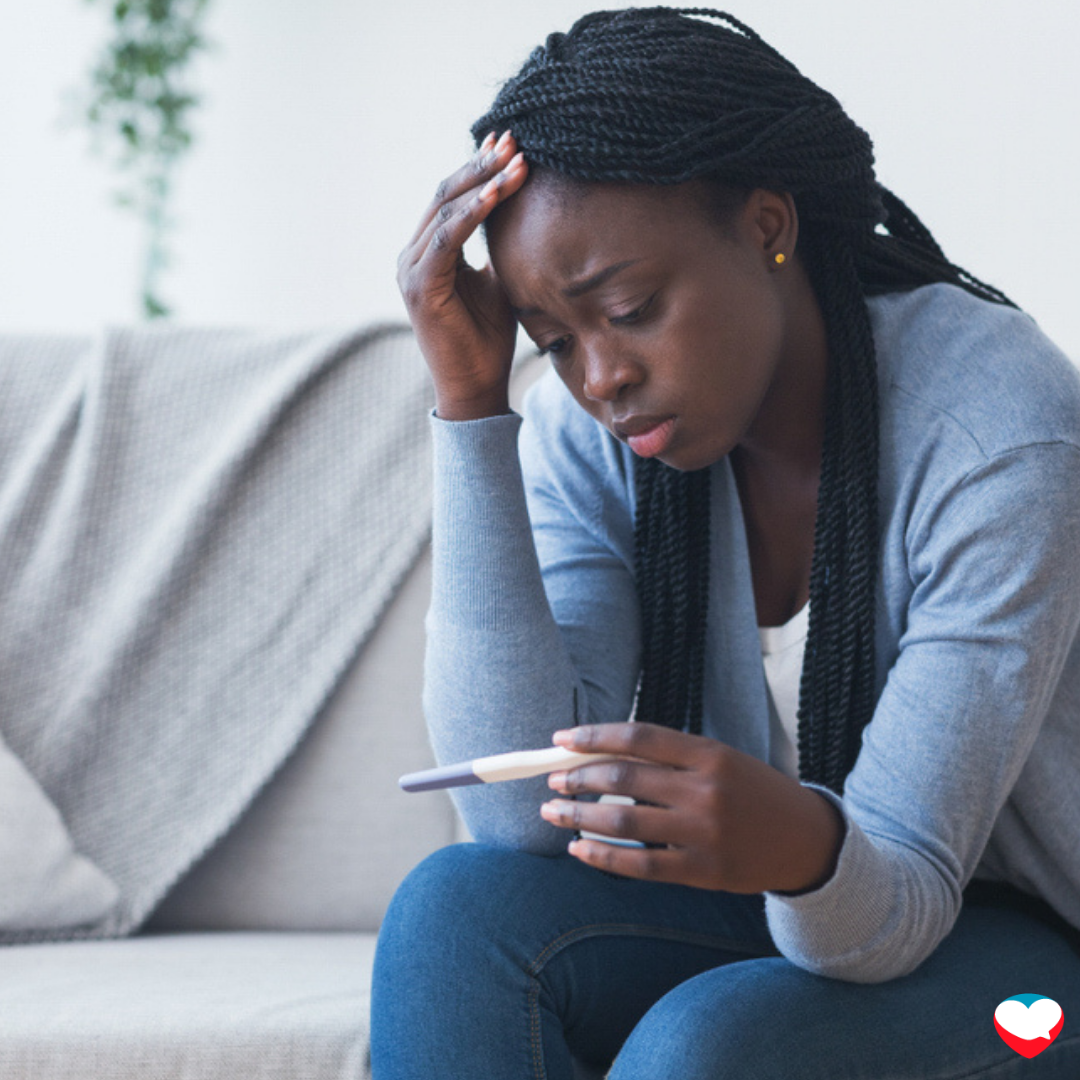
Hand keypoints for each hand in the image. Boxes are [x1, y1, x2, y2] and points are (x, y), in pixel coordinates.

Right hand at [397, 130, 528, 419]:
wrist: (475, 387)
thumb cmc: (488, 338)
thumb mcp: (499, 281)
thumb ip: (498, 247)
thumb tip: (521, 211)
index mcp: (430, 251)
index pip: (454, 197)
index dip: (481, 168)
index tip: (512, 143)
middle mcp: (413, 254)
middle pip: (447, 194)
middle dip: (483, 165)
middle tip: (516, 140)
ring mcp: (411, 268)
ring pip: (446, 209)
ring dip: (483, 182)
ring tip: (517, 161)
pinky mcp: (418, 285)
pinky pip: (447, 238)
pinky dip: (472, 213)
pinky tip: (498, 192)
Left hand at [539, 722, 844, 894]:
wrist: (807, 840)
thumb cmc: (753, 793)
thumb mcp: (720, 760)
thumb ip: (670, 759)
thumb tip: (600, 757)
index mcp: (709, 754)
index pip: (638, 737)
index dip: (593, 736)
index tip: (561, 739)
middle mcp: (705, 790)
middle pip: (624, 777)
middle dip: (578, 777)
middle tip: (552, 779)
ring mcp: (704, 833)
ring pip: (623, 820)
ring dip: (579, 815)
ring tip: (553, 812)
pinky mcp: (702, 872)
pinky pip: (639, 865)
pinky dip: (602, 857)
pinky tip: (579, 849)